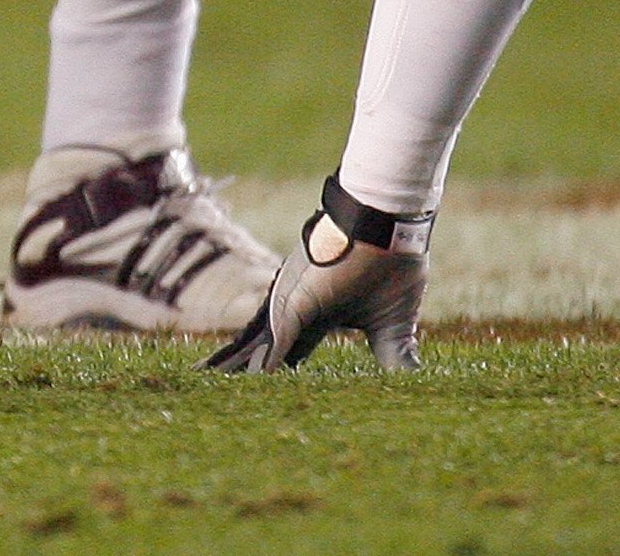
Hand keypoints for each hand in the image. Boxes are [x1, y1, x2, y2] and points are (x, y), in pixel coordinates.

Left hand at [207, 186, 426, 373]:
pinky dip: (268, 361)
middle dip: (238, 369)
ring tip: (210, 387)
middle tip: (213, 389)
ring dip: (239, 368)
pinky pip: (280, 337)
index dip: (273, 371)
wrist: (390, 227)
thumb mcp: (391, 325)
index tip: (256, 391)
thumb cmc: (391, 267)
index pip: (288, 351)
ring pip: (259, 344)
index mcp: (316, 315)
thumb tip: (410, 383)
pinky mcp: (298, 300)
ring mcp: (292, 303)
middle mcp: (295, 308)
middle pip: (260, 347)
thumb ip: (393, 356)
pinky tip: (255, 381)